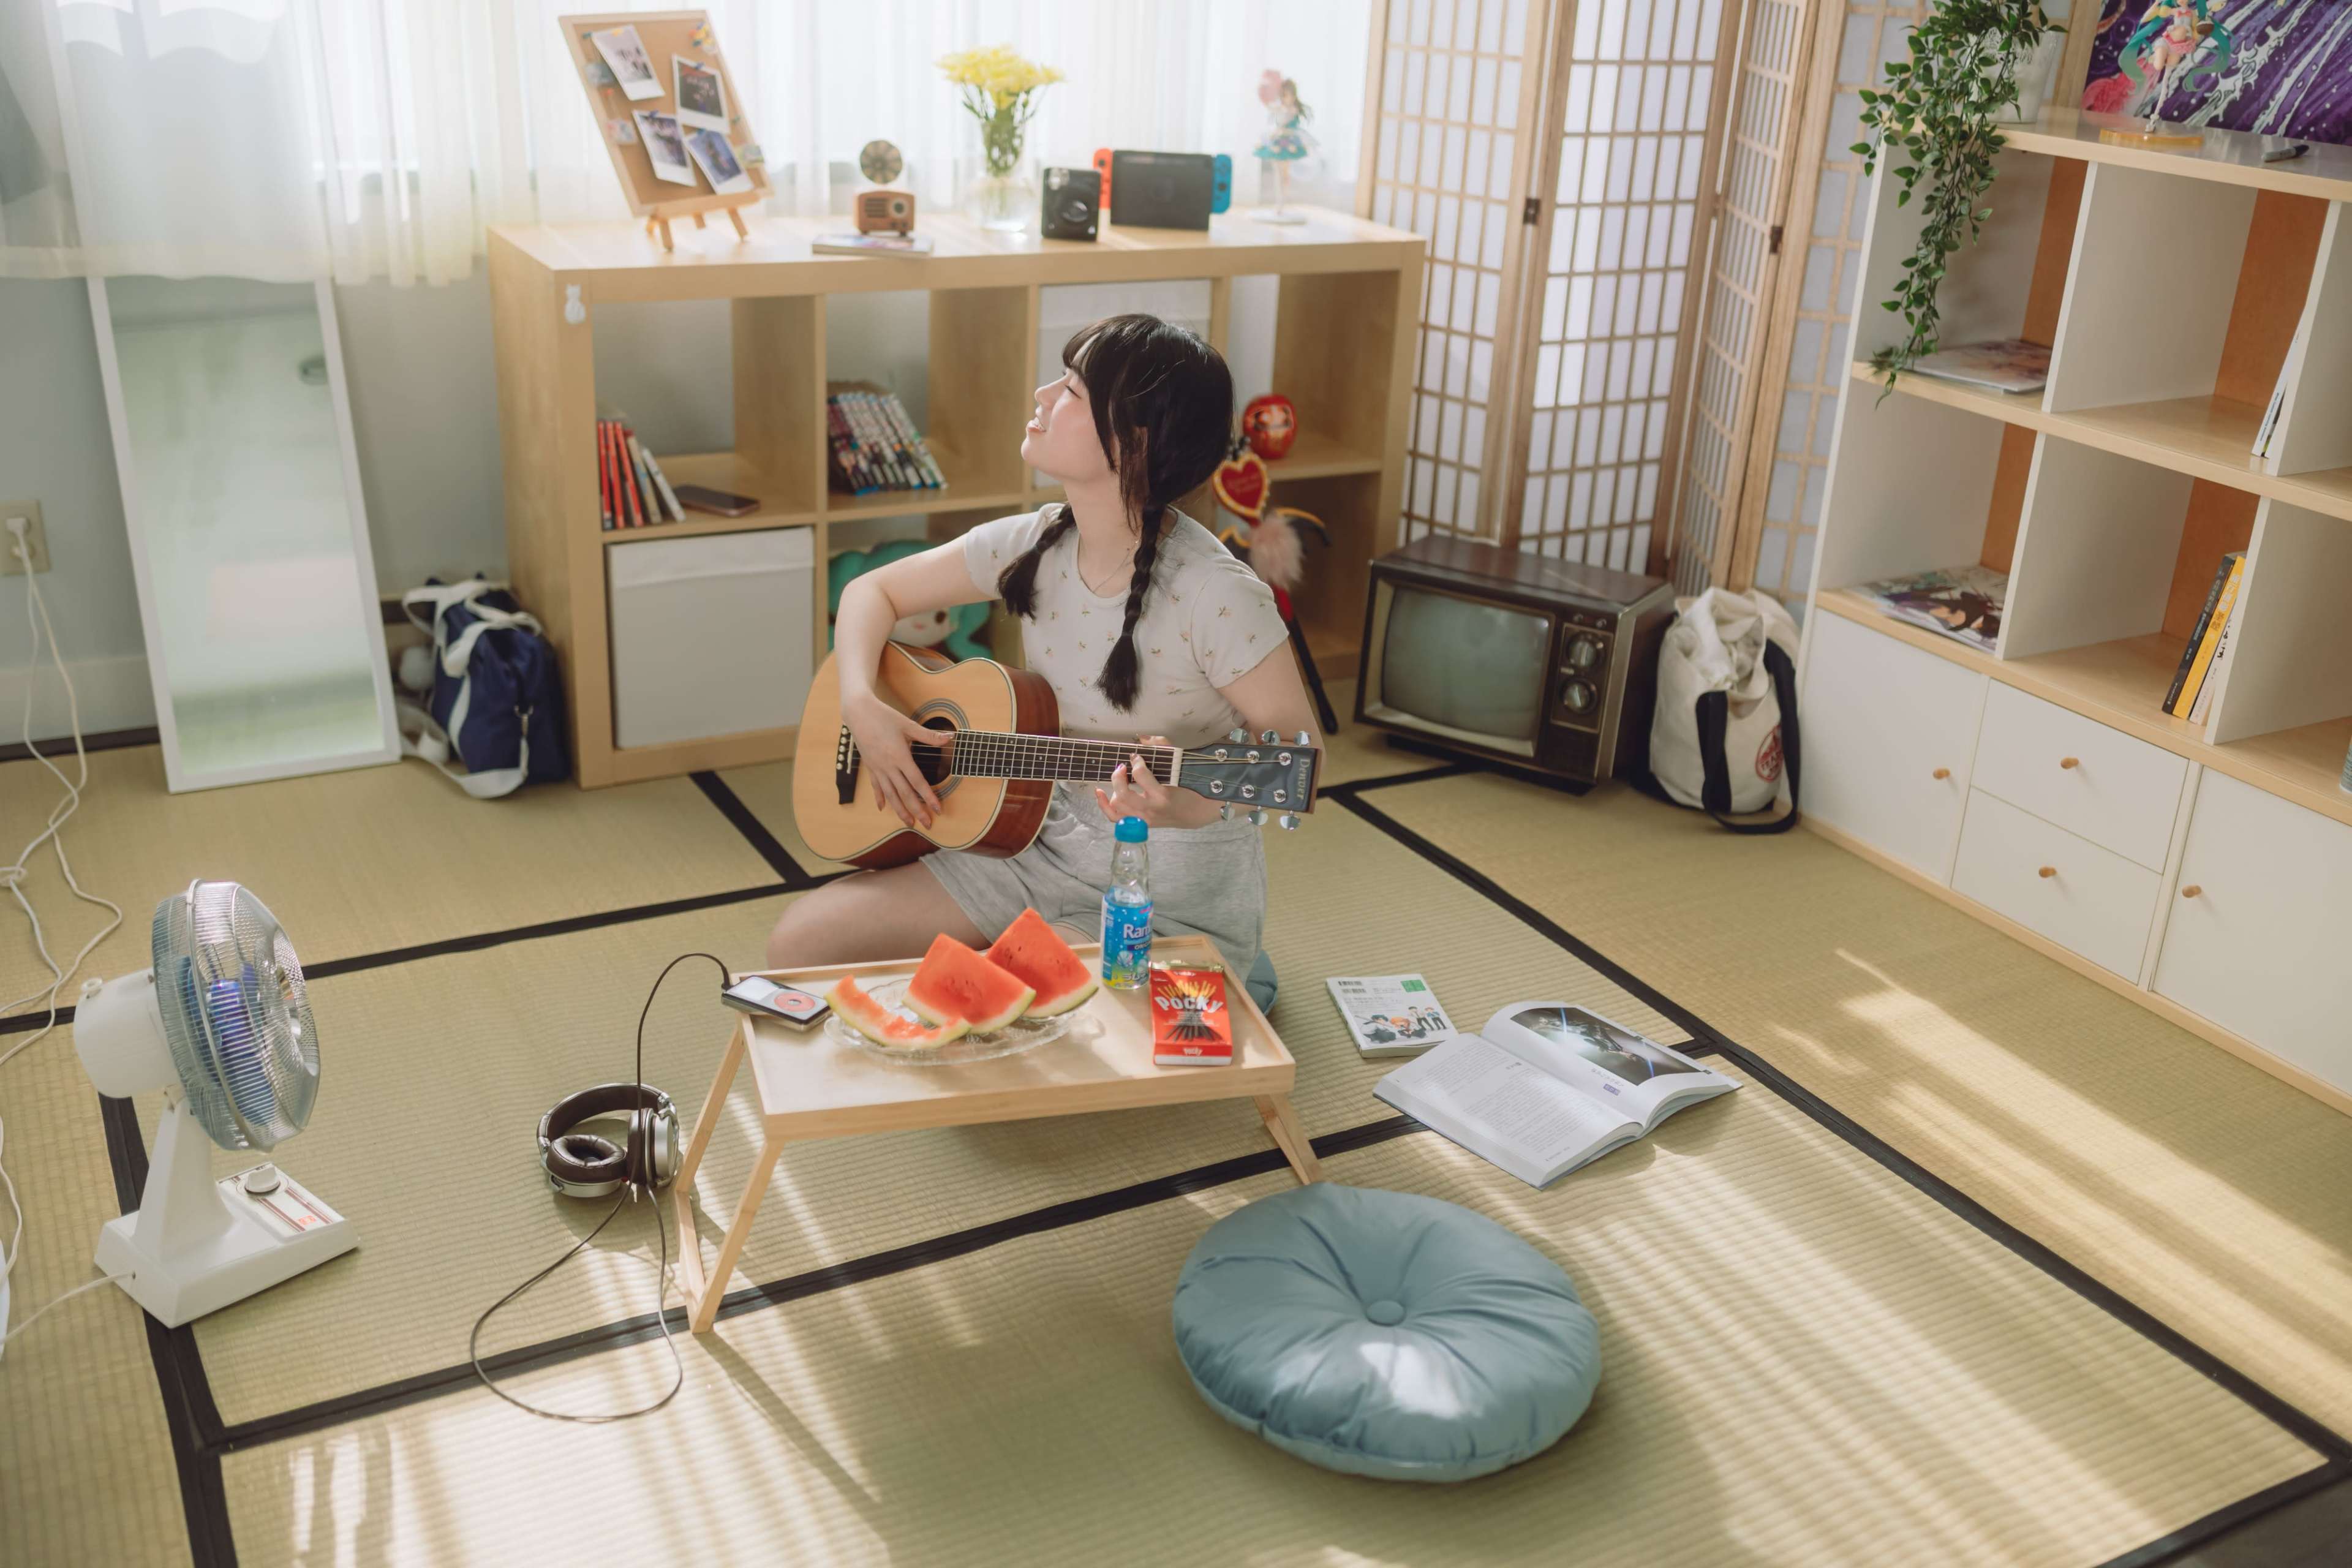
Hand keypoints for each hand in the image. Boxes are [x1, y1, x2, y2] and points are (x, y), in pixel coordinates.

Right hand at [843, 689, 942, 829]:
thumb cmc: (884, 716)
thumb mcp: (908, 724)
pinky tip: (883, 808)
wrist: (858, 713)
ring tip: (909, 823)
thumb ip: (929, 735)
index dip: (929, 797)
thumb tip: (949, 737)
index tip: (938, 809)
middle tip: (927, 824)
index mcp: (900, 756)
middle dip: (917, 810)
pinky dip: (880, 798)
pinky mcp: (869, 767)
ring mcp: (877, 768)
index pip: (917, 782)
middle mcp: (888, 766)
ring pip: (890, 795)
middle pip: (905, 794)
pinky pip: (876, 786)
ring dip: (900, 811)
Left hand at [1095, 736, 1219, 830]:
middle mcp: (1151, 809)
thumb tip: (1142, 738)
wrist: (1197, 812)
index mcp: (1162, 795)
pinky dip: (1104, 805)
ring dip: (1115, 787)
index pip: (1140, 775)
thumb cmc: (1190, 788)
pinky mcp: (1139, 823)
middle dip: (1119, 775)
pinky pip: (1114, 817)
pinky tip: (1099, 792)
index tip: (1137, 756)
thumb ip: (1163, 748)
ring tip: (1121, 778)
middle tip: (1124, 766)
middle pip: (1122, 793)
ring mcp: (1144, 819)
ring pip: (1117, 804)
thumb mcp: (1180, 766)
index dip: (1136, 761)